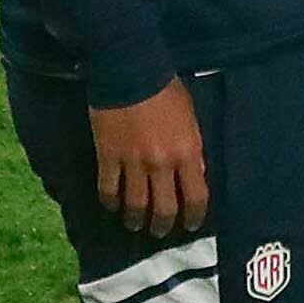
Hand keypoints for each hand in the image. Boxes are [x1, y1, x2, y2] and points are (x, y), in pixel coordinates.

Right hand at [90, 79, 210, 238]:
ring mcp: (133, 163)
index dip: (194, 216)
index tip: (190, 225)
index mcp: (188, 152)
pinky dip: (110, 202)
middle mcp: (162, 164)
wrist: (129, 71)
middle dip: (162, 225)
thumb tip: (196, 174)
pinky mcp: (107, 157)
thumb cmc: (166, 90)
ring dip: (135, 219)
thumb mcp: (191, 118)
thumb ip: (194, 149)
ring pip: (135, 204)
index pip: (196, 197)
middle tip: (159, 231)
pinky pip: (108, 189)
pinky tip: (112, 206)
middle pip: (164, 208)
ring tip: (135, 224)